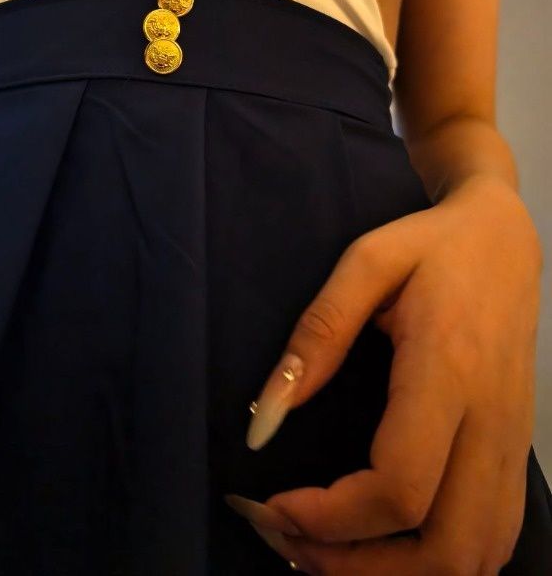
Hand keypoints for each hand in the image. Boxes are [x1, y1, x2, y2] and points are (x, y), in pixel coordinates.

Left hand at [225, 174, 542, 574]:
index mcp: (448, 371)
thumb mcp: (366, 264)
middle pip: (443, 549)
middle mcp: (491, 422)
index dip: (332, 518)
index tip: (274, 503)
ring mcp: (512, 444)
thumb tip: (267, 420)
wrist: (505, 240)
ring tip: (327, 553)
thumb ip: (316, 335)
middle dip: (357, 569)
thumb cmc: (431, 247)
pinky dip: (438, 566)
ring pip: (472, 560)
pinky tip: (388, 547)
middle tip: (289, 543)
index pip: (401, 484)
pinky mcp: (516, 452)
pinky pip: (492, 542)